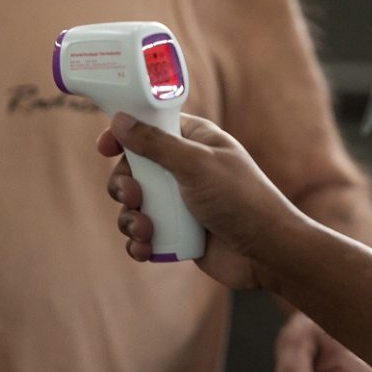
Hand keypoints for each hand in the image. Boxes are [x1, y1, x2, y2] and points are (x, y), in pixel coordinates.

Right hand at [97, 113, 301, 290]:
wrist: (267, 252)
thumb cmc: (241, 200)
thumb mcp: (196, 165)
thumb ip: (155, 144)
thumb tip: (121, 120)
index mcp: (193, 140)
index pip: (148, 127)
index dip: (123, 134)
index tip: (104, 147)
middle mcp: (183, 168)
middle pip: (133, 169)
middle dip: (124, 186)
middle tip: (135, 197)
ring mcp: (179, 201)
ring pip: (133, 204)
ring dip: (130, 218)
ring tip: (146, 230)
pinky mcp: (176, 231)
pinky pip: (143, 233)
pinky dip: (139, 241)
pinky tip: (147, 248)